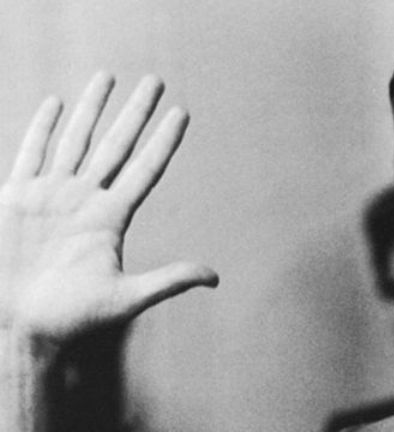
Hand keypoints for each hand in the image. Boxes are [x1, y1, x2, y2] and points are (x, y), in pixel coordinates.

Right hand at [0, 72, 217, 346]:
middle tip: (155, 79)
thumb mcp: (126, 298)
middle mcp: (85, 200)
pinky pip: (31, 153)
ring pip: (76, 140)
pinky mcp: (16, 199)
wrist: (20, 328)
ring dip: (92, 108)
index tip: (182, 112)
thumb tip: (216, 277)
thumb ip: (169, 280)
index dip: (164, 140)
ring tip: (108, 76)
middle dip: (135, 112)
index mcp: (112, 218)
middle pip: (116, 144)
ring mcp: (51, 196)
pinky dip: (42, 128)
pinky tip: (57, 103)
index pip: (146, 168)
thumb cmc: (73, 319)